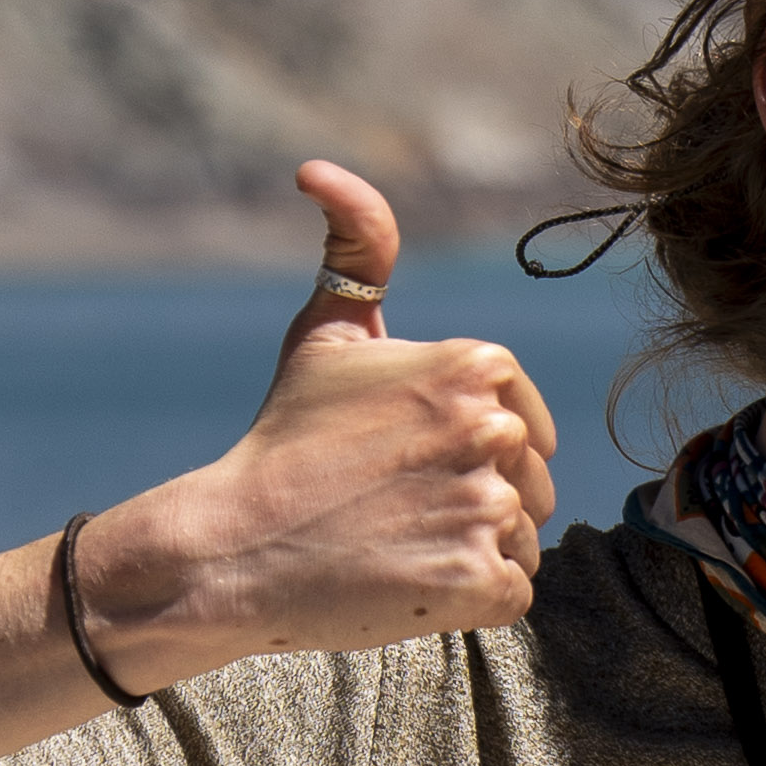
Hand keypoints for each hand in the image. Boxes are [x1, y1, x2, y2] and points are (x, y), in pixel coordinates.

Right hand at [80, 167, 559, 673]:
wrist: (235, 547)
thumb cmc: (284, 438)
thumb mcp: (325, 331)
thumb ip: (356, 245)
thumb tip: (315, 170)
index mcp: (477, 365)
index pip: (522, 418)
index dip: (471, 444)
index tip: (411, 457)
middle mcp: (494, 430)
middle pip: (530, 478)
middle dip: (473, 495)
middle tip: (392, 503)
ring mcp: (489, 509)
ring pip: (522, 535)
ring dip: (470, 546)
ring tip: (397, 540)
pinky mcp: (481, 581)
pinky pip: (512, 592)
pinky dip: (468, 596)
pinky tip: (406, 578)